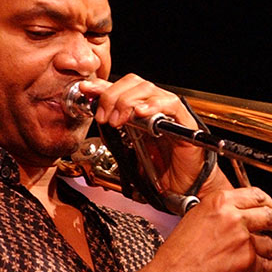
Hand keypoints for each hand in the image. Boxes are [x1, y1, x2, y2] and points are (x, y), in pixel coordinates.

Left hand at [78, 75, 232, 197]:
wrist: (183, 188)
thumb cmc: (161, 171)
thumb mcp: (129, 150)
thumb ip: (116, 133)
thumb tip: (97, 118)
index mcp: (142, 111)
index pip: (122, 88)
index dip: (103, 87)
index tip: (85, 90)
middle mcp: (156, 107)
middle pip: (134, 83)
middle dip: (112, 96)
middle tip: (104, 117)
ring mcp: (170, 113)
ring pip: (148, 89)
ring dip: (127, 101)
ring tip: (118, 120)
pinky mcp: (185, 122)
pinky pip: (171, 105)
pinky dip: (154, 105)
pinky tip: (141, 113)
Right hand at [114, 186, 271, 271]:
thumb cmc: (177, 255)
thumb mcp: (196, 219)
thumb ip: (222, 213)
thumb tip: (243, 215)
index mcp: (219, 202)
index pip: (257, 195)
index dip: (269, 204)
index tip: (271, 210)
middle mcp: (233, 217)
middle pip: (271, 216)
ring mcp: (242, 239)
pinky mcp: (247, 261)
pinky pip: (268, 263)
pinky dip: (271, 267)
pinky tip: (270, 267)